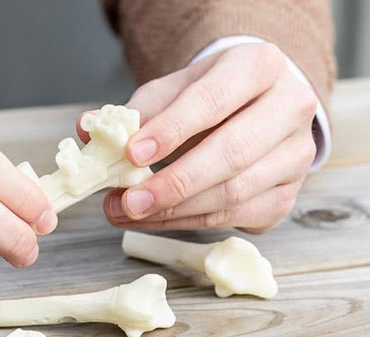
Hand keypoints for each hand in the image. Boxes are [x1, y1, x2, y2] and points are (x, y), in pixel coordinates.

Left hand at [83, 42, 318, 232]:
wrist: (252, 109)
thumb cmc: (207, 97)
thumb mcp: (171, 92)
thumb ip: (133, 112)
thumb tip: (88, 130)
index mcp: (259, 67)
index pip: (214, 100)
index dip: (172, 130)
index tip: (133, 154)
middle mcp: (290, 108)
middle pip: (231, 154)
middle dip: (172, 184)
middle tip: (126, 202)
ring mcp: (295, 156)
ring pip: (232, 193)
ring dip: (173, 211)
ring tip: (127, 212)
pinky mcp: (286, 195)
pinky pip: (234, 217)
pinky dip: (187, 222)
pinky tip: (153, 219)